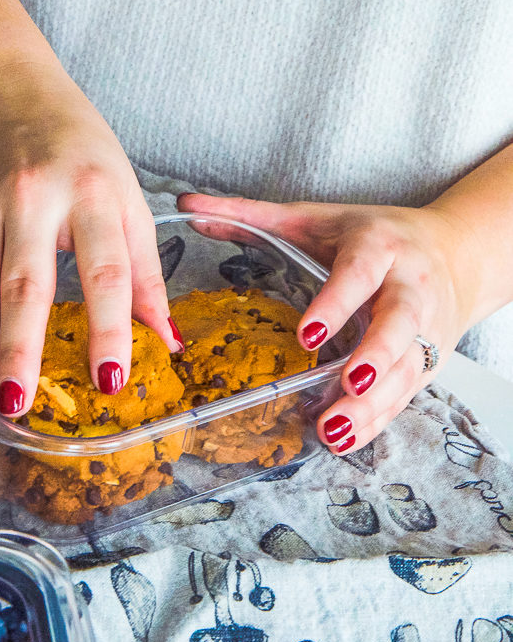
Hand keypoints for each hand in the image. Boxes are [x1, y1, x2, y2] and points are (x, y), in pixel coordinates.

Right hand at [0, 66, 181, 416]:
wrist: (7, 97)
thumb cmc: (80, 150)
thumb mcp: (128, 197)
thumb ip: (146, 268)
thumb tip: (166, 336)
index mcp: (92, 192)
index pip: (105, 270)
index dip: (109, 329)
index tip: (109, 380)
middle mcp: (32, 198)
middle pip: (26, 284)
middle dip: (21, 350)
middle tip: (23, 405)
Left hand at [177, 192, 478, 452]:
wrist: (452, 252)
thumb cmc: (375, 235)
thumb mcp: (315, 218)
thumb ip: (250, 215)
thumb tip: (189, 204)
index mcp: (379, 247)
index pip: (360, 275)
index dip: (336, 304)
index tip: (307, 334)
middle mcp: (410, 287)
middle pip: (399, 324)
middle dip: (375, 357)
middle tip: (347, 385)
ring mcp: (426, 327)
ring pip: (406, 368)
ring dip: (374, 403)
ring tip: (335, 430)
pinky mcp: (430, 359)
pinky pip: (407, 393)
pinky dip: (378, 419)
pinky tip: (346, 437)